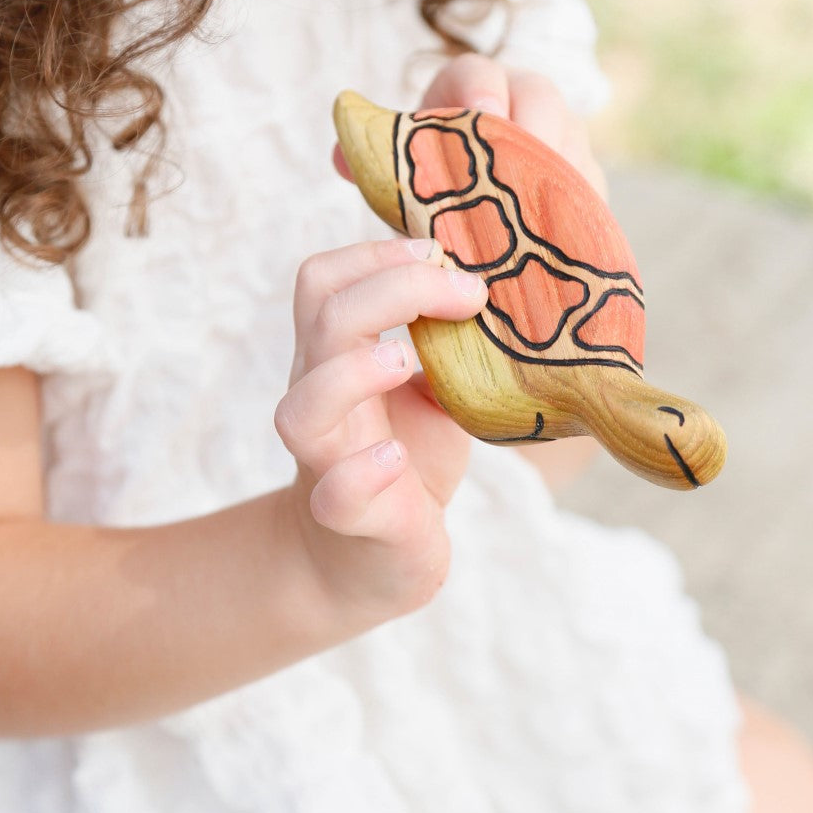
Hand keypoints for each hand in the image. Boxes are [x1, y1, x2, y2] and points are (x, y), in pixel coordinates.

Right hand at [273, 237, 487, 631]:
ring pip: (304, 408)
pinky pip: (336, 494)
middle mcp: (320, 398)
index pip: (323, 280)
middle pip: (324, 318)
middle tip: (468, 294)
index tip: (442, 253)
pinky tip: (396, 458)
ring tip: (405, 359)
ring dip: (354, 372)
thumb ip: (449, 342)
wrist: (374, 558)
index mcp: (335, 357)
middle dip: (396, 288)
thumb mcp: (435, 386)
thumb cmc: (406, 456)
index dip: (376, 253)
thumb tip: (508, 282)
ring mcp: (328, 460)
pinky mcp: (350, 518)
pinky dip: (362, 472)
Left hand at [332, 54, 607, 201]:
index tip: (479, 113)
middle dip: (533, 126)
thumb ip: (376, 163)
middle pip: (541, 98)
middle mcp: (525, 105)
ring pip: (571, 146)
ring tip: (538, 212)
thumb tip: (342, 157)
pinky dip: (575, 216)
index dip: (481, 88)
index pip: (478, 73)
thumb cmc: (438, 182)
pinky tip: (558, 244)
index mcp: (473, 90)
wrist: (481, 213)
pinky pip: (590, 195)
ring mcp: (563, 144)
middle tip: (519, 166)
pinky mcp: (586, 186)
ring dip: (558, 176)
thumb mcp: (406, 170)